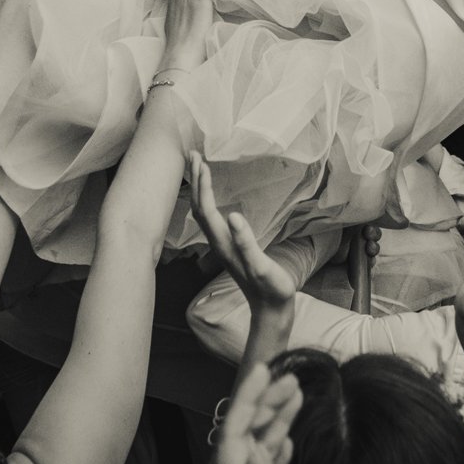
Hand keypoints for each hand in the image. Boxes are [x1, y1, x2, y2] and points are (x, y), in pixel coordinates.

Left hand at [191, 153, 295, 312]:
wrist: (270, 309)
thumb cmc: (270, 288)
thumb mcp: (261, 266)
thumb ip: (247, 242)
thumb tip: (233, 216)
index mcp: (224, 243)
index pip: (206, 209)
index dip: (203, 185)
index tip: (202, 162)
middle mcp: (218, 242)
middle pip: (199, 207)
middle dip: (195, 180)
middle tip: (193, 154)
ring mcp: (221, 245)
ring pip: (203, 212)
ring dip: (199, 188)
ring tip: (199, 167)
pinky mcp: (228, 246)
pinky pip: (211, 217)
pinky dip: (208, 199)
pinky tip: (214, 194)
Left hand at [212, 361, 307, 463]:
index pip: (234, 436)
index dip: (247, 399)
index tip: (262, 369)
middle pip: (247, 437)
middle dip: (267, 403)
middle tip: (292, 379)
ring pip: (260, 455)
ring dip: (278, 423)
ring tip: (296, 396)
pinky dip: (279, 454)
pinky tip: (287, 441)